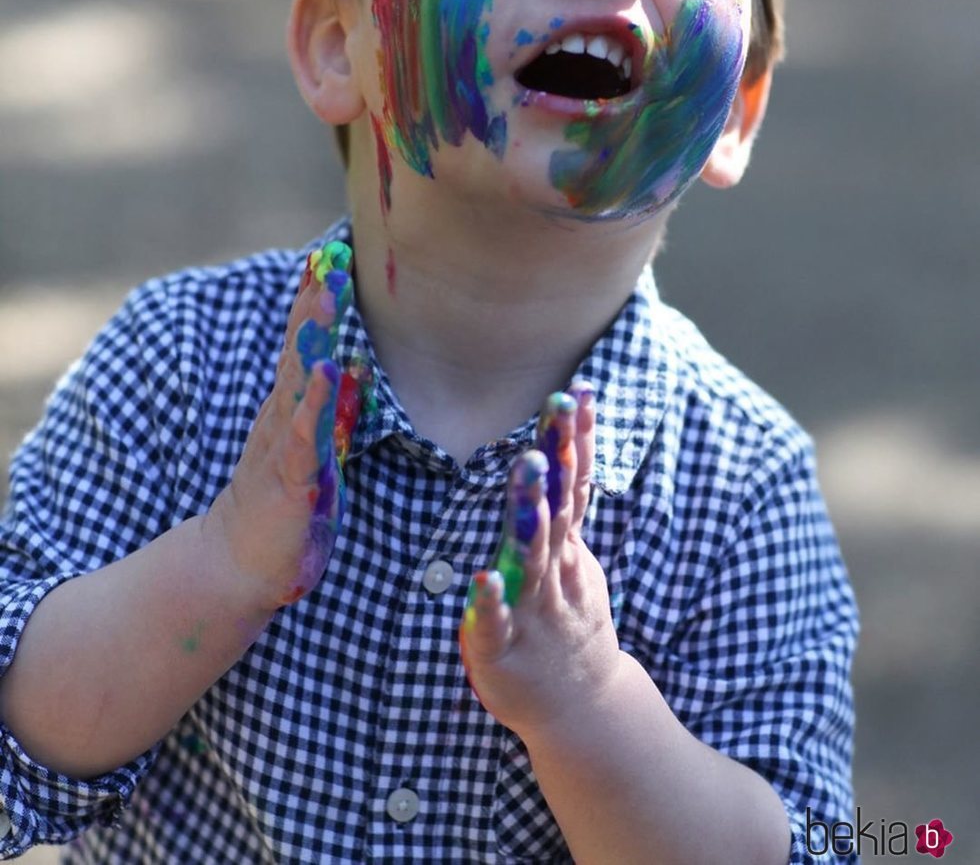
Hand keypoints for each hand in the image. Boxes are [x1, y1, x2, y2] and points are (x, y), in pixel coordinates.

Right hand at [206, 241, 363, 612]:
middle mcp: (283, 415)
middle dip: (314, 300)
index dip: (315, 300)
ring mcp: (284, 442)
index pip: (303, 344)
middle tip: (328, 254)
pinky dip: (316, 402)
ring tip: (327, 293)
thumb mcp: (311, 449)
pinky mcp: (291, 477)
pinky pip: (304, 434)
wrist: (238, 562)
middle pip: (299, 347)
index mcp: (291, 407)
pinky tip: (330, 373)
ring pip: (300, 378)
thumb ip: (327, 408)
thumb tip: (353, 367)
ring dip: (313, 334)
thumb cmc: (283, 503)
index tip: (330, 255)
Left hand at [458, 382, 621, 738]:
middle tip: (558, 406)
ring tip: (527, 466)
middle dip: (557, 455)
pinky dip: (489, 601)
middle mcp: (553, 569)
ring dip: (529, 510)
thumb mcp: (574, 558)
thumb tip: (562, 448)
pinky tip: (480, 579)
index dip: (576, 438)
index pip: (573, 482)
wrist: (581, 708)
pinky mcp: (501, 648)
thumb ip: (564, 507)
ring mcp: (531, 607)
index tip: (579, 390)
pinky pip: (494, 622)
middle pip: (556, 505)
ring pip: (531, 553)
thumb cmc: (567, 620)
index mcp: (565, 547)